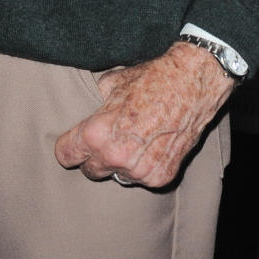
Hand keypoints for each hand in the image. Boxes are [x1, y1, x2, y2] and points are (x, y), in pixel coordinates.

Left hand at [53, 41, 233, 188]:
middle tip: (105, 141)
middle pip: (90, 171)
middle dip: (93, 157)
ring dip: (119, 164)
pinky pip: (141, 179)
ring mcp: (141, 171)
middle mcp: (117, 157)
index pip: (66, 155)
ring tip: (133, 140)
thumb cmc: (151, 79)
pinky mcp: (162, 177)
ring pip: (116, 175)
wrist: (192, 83)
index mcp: (98, 134)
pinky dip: (142, 167)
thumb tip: (86, 114)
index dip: (68, 147)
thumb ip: (94, 105)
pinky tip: (150, 146)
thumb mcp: (111, 83)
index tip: (73, 144)